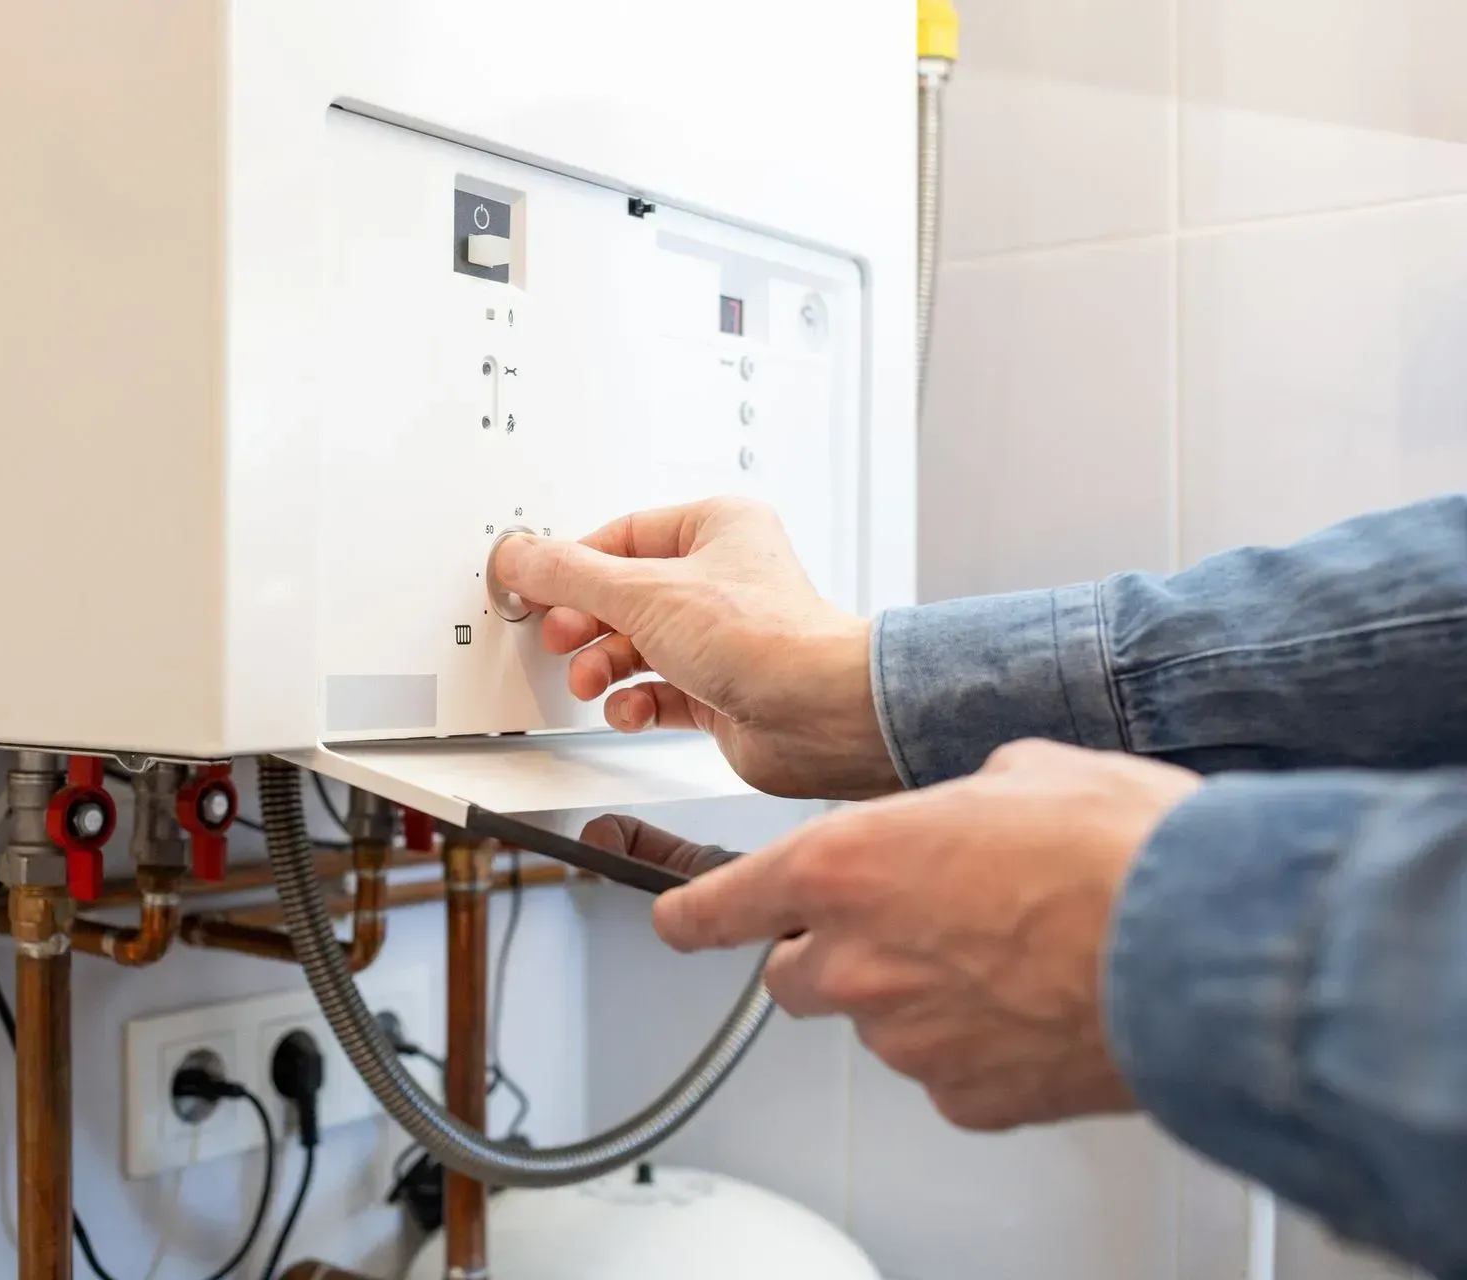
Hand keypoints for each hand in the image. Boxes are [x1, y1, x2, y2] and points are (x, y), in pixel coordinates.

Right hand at [492, 498, 898, 799]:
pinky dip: (636, 703)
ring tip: (592, 679)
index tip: (536, 585)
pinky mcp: (719, 690)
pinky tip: (632, 709)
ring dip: (604, 666)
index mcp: (717, 527)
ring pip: (637, 646)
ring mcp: (721, 638)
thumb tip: (521, 555)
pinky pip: (658, 692)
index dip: (574, 564)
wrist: (819, 716)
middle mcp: (722, 579)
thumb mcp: (644, 592)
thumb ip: (571, 575)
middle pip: (623, 594)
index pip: (621, 536)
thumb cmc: (768, 640)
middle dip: (586, 623)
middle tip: (561, 636)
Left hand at [591, 741, 1202, 1129]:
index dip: (689, 914)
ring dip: (914, 994)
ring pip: (875, 1021)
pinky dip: (974, 1047)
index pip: (717, 906)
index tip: (675, 917)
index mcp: (844, 865)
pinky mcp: (966, 1097)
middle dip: (833, 949)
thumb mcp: (1021, 772)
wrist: (1207, 948)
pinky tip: (1036, 1006)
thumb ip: (954, 801)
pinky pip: (945, 1072)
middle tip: (913, 922)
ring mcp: (907, 1038)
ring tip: (1008, 955)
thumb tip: (967, 810)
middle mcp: (857, 959)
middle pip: (793, 973)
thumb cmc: (1121, 852)